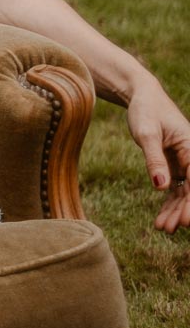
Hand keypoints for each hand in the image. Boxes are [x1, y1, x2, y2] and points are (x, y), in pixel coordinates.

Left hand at [123, 81, 189, 232]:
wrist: (142, 98)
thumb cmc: (146, 111)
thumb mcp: (147, 133)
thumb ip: (154, 159)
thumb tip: (160, 186)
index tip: (186, 222)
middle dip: (184, 211)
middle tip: (169, 229)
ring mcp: (185, 163)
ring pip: (185, 193)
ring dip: (176, 211)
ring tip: (162, 228)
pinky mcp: (175, 166)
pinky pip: (176, 189)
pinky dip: (169, 204)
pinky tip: (161, 219)